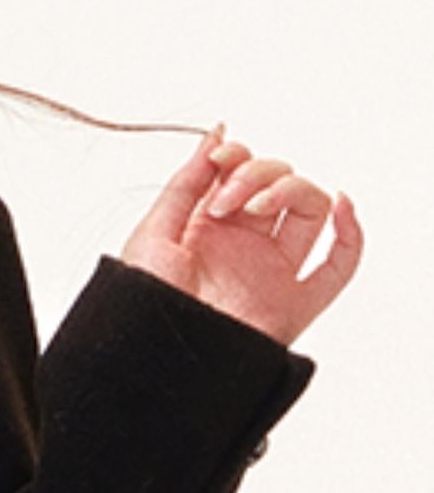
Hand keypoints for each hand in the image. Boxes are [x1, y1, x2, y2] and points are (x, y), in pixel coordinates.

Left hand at [118, 125, 362, 346]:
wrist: (154, 358)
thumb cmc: (141, 307)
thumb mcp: (153, 233)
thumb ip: (186, 183)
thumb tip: (216, 134)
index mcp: (207, 230)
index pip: (241, 175)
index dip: (237, 158)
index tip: (218, 160)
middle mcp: (243, 247)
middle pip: (278, 184)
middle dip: (257, 174)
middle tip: (227, 199)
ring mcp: (271, 273)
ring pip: (309, 210)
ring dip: (291, 191)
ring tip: (256, 207)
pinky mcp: (294, 303)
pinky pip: (339, 265)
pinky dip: (350, 232)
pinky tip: (340, 206)